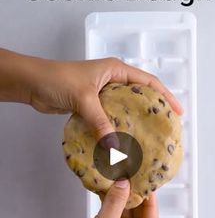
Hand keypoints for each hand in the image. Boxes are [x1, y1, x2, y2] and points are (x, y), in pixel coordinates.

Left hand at [29, 57, 182, 139]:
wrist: (33, 84)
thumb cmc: (57, 79)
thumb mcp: (84, 100)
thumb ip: (101, 122)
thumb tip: (115, 147)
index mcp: (116, 70)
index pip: (148, 82)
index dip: (165, 96)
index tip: (177, 112)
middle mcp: (112, 80)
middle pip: (139, 96)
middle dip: (152, 110)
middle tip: (164, 128)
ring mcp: (102, 93)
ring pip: (124, 109)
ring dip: (133, 122)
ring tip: (147, 138)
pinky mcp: (92, 105)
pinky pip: (109, 118)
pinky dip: (116, 128)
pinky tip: (122, 140)